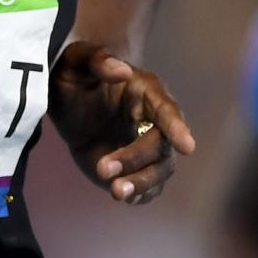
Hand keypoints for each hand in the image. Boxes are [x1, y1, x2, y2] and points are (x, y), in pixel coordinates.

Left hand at [48, 41, 196, 202]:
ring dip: (141, 182)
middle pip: (160, 145)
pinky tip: (124, 197)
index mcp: (146, 91)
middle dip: (136, 159)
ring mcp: (147, 147)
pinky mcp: (137, 169)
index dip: (177, 128)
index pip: (166, 110)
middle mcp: (154, 120)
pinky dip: (140, 194)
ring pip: (159, 170)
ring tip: (116, 191)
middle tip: (103, 169)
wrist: (69, 105)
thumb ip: (97, 61)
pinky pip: (147, 187)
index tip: (188, 147)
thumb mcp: (76, 62)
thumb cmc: (75, 76)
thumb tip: (122, 70)